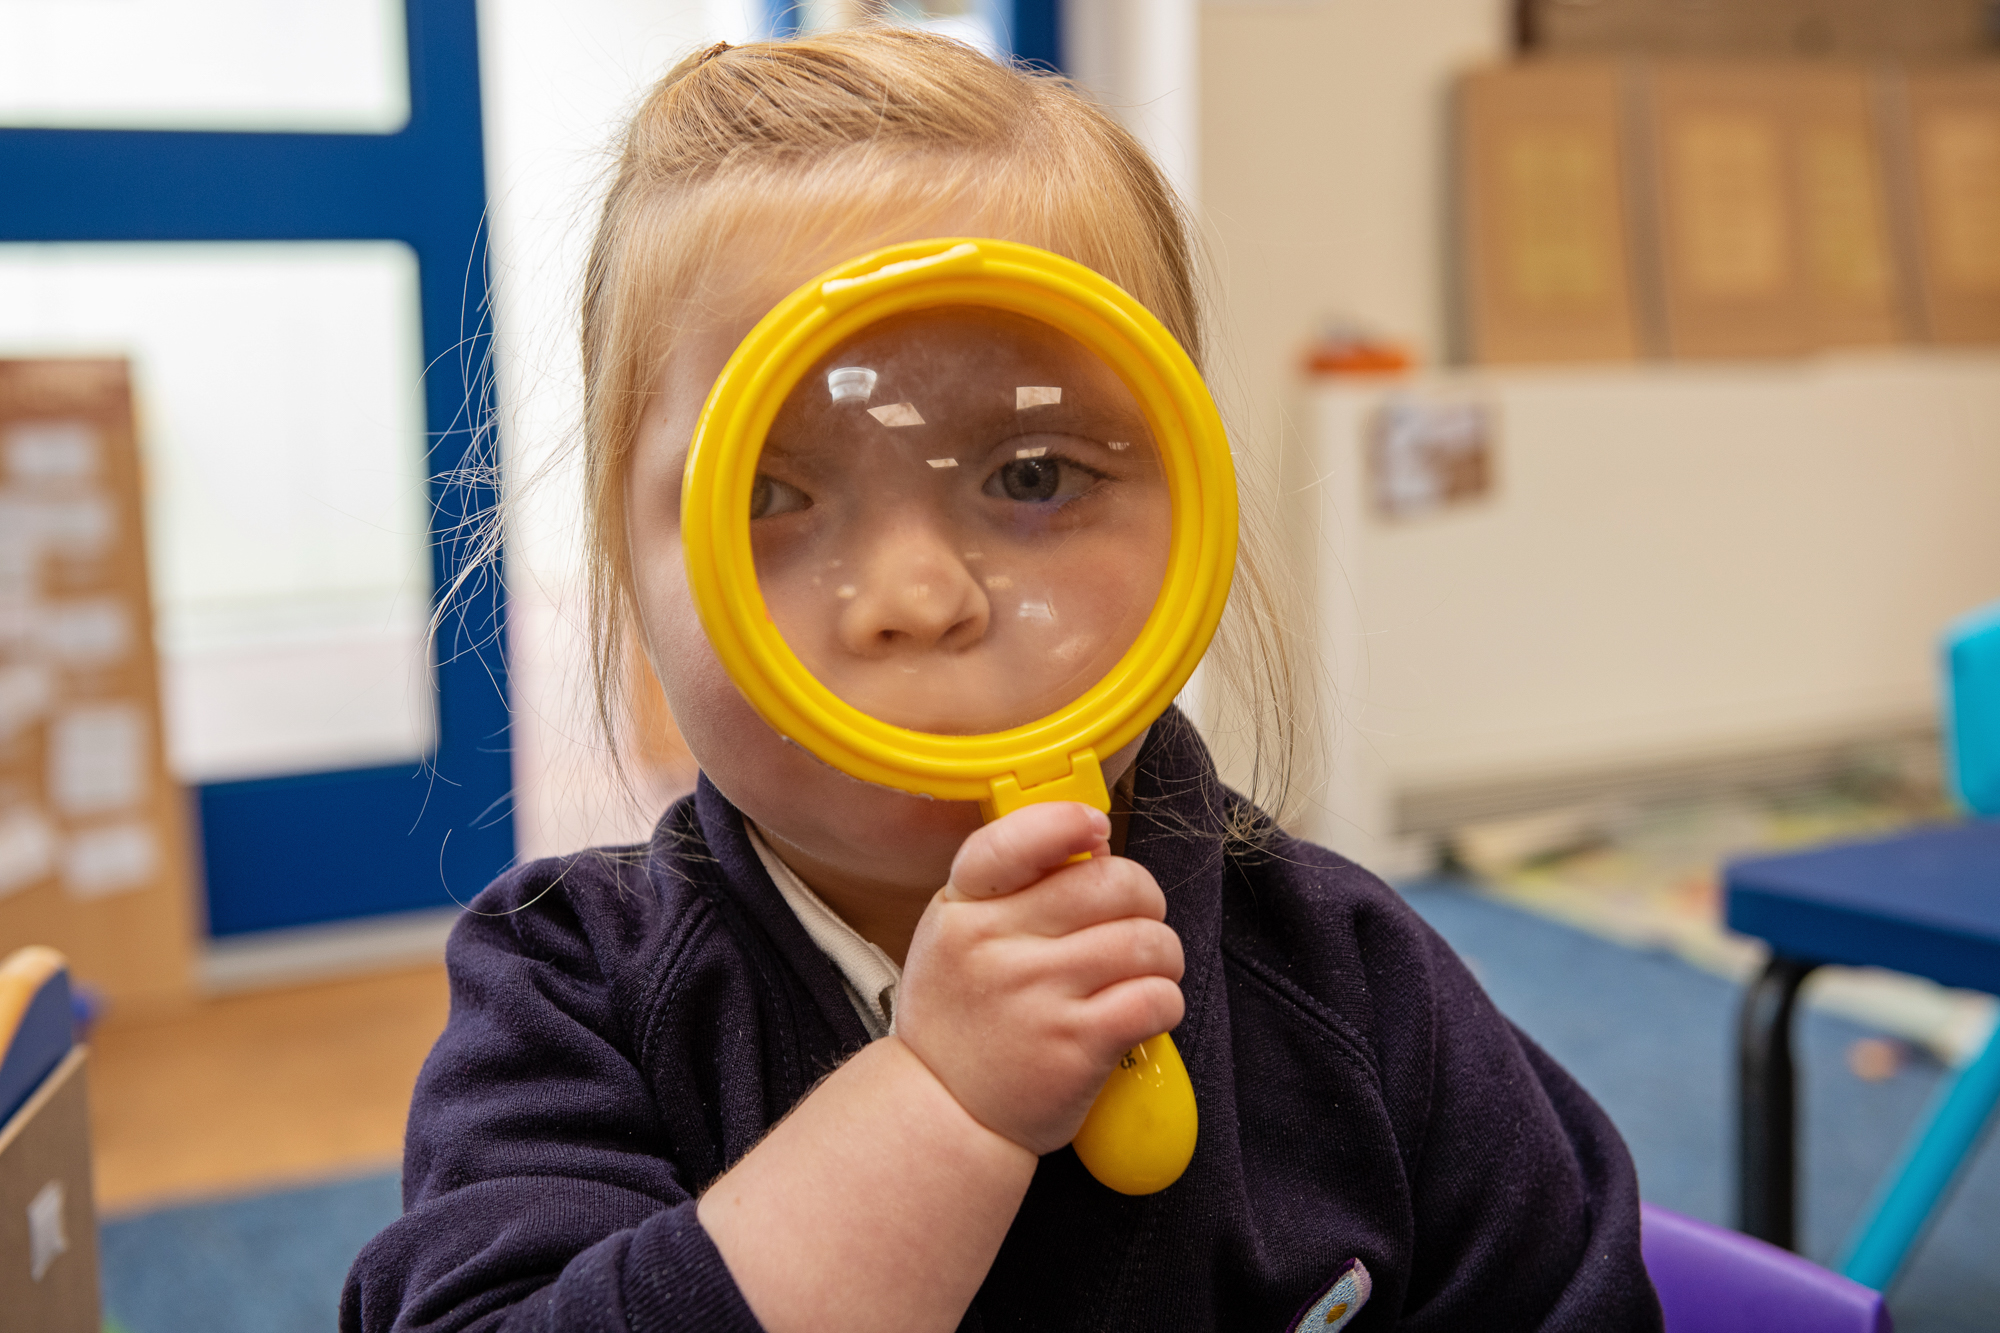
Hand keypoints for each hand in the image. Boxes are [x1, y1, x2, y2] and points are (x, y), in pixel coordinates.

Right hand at [894, 802, 1185, 1154]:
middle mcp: (995, 947)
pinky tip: (1144, 1011)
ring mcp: (1036, 997)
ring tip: (1147, 971)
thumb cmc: (964, 1015)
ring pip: (1146, 940)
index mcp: (962, 910)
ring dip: (1164, 954)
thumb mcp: (959, 935)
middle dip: (1144, 898)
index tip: (1095, 828)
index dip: (1064, 823)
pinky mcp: (1076, 1046)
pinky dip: (1166, 1001)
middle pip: (1110, 884)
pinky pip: (1156, 998)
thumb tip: (1096, 847)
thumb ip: (1014, 887)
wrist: (946, 1111)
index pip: (1011, 842)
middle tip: (1137, 921)